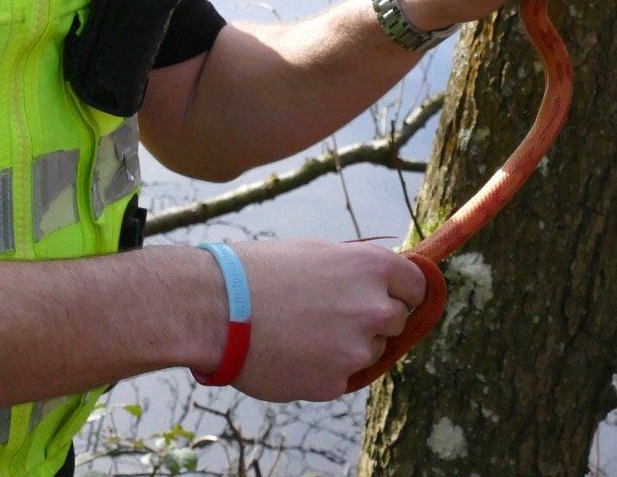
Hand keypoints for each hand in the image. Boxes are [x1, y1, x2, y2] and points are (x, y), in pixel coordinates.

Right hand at [223, 239, 425, 401]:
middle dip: (373, 318)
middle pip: (397, 320)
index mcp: (370, 267)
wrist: (218, 307)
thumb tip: (381, 284)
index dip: (402, 291)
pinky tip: (294, 352)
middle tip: (333, 313)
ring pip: (371, 350)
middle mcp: (374, 307)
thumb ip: (355, 271)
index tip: (389, 296)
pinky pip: (343, 376)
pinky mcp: (336, 382)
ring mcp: (357, 349)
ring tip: (306, 332)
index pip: (417, 285)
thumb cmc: (260, 271)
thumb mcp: (316, 252)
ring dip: (350, 345)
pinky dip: (325, 368)